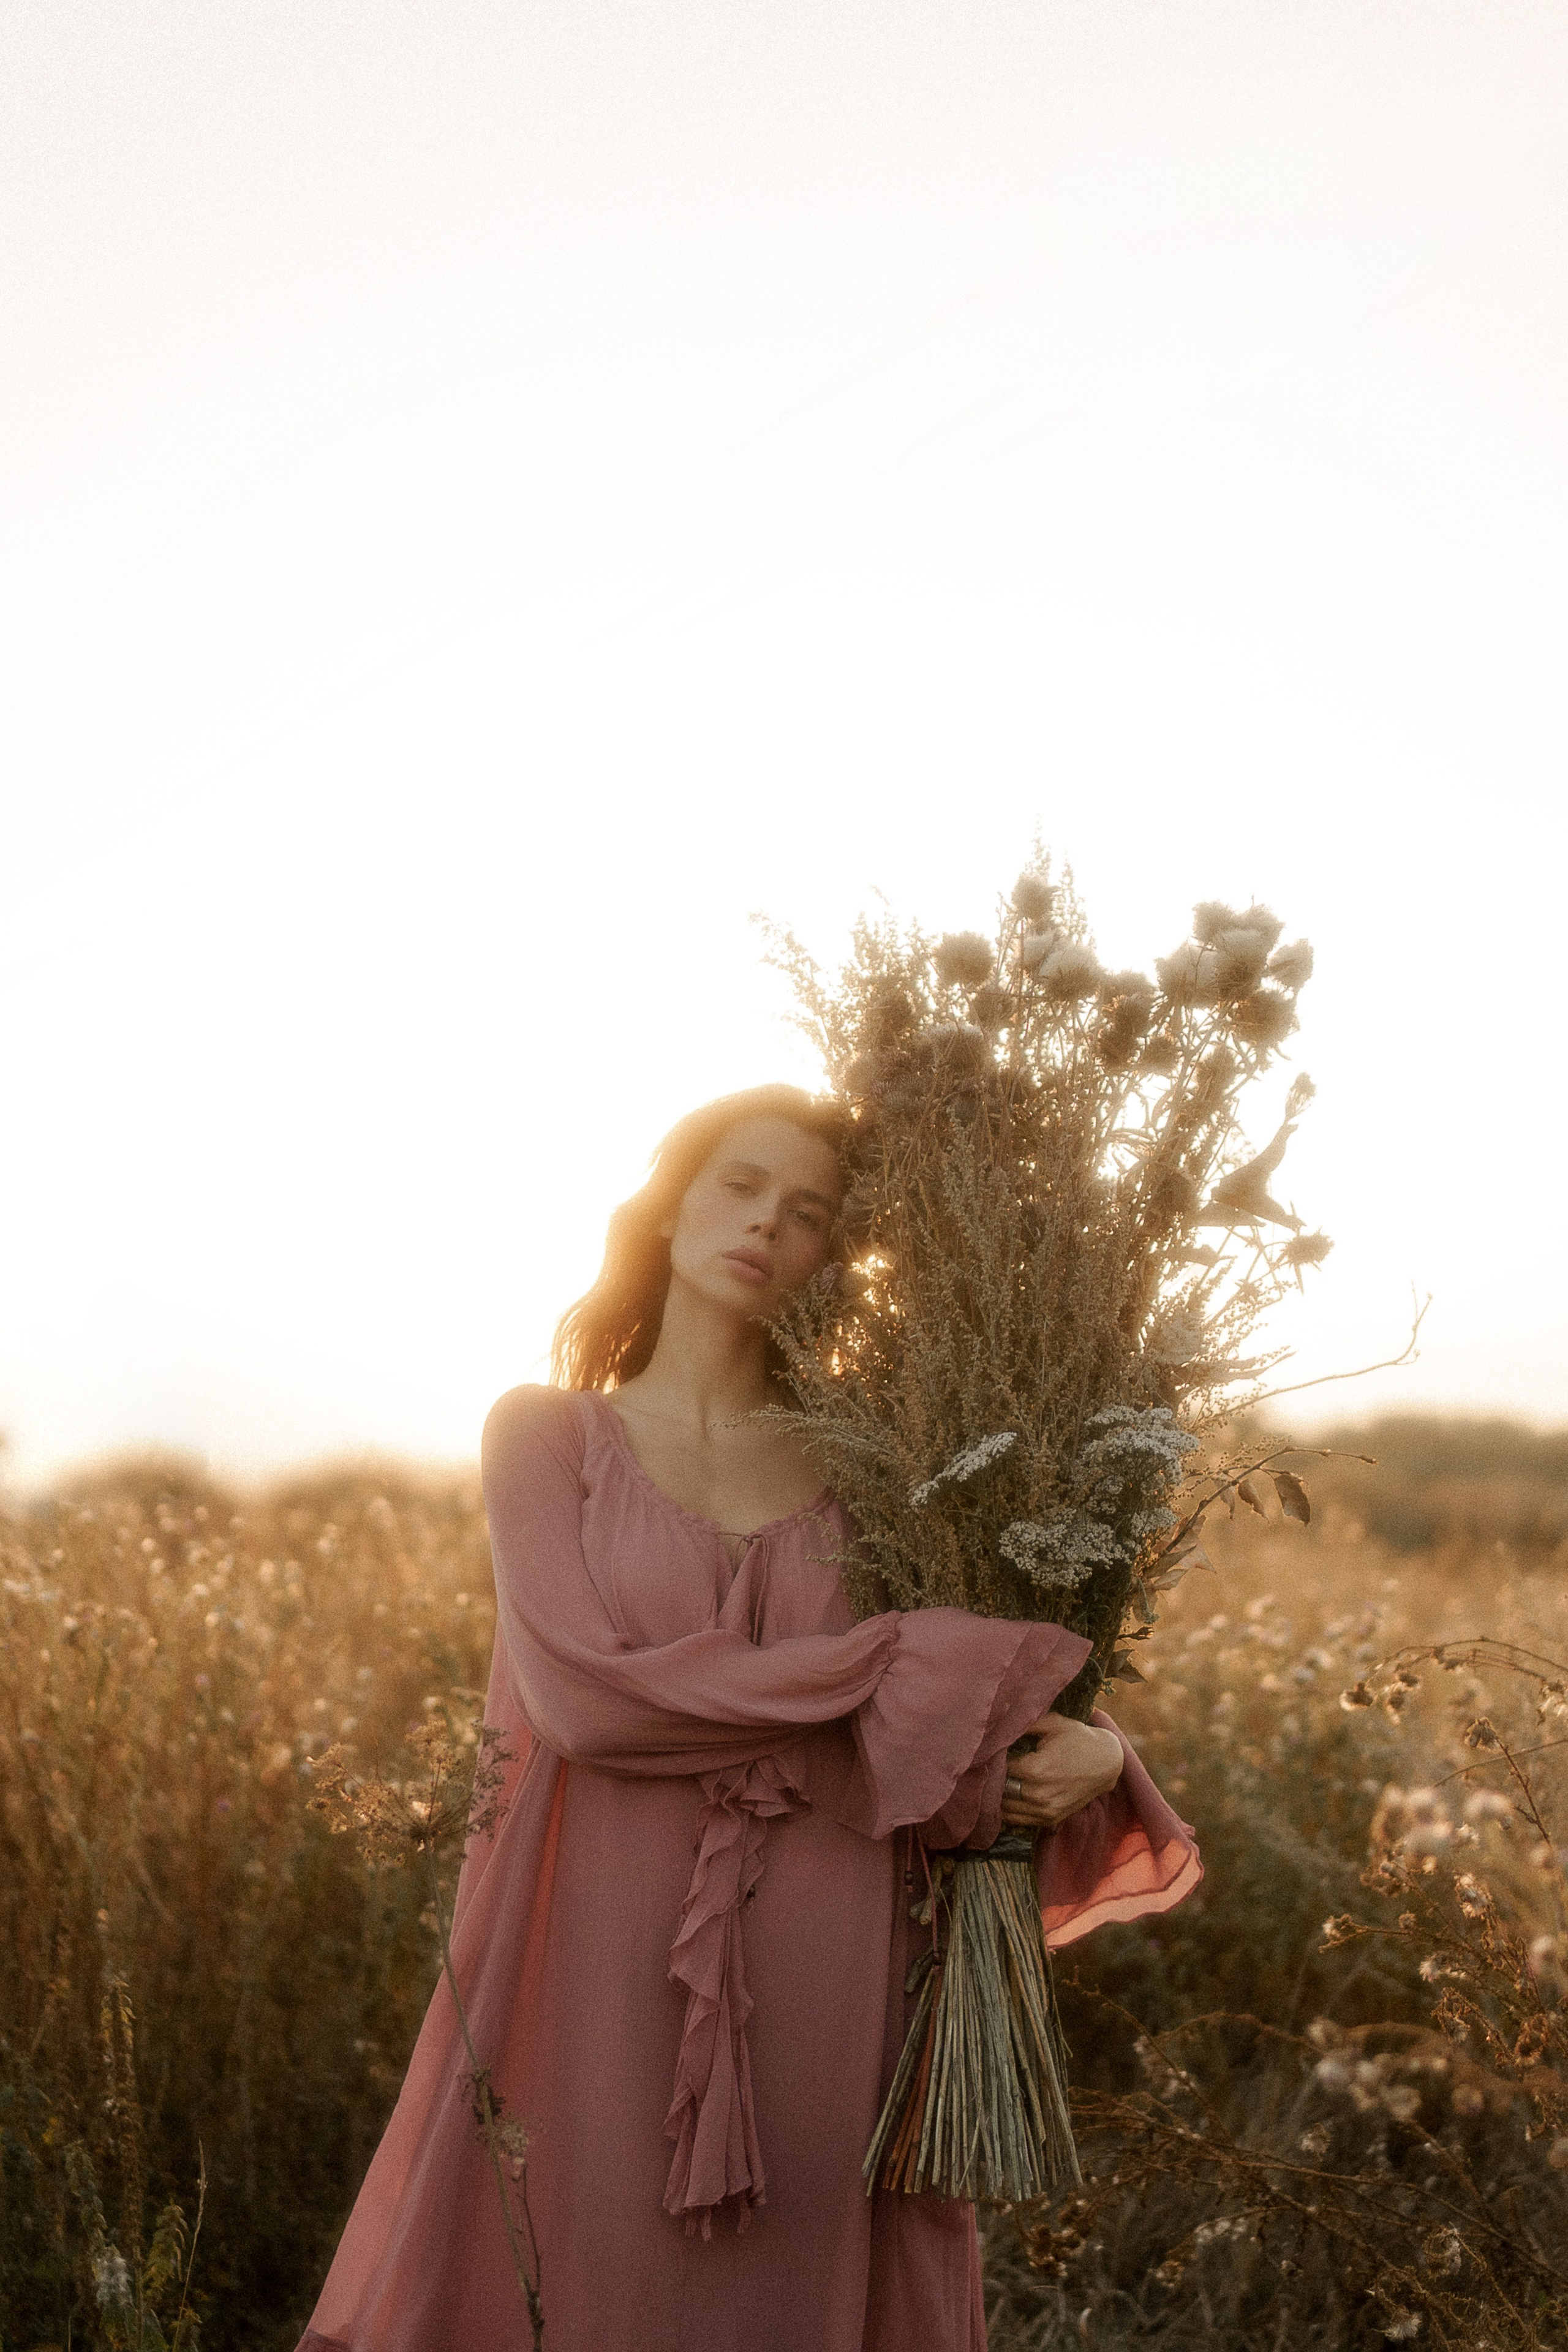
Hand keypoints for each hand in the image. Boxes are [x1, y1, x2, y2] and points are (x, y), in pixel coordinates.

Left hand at [998, 1713, 1123, 1832]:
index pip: (999, 1768)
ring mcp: (1045, 1811)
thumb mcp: (1052, 1723)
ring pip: (1006, 1809)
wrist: (1107, 1762)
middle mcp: (1038, 1795)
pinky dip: (1011, 1810)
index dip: (994, 1758)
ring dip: (1000, 1796)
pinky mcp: (1050, 1820)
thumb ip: (1024, 1724)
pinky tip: (1010, 1796)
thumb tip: (1000, 1726)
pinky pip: (1019, 1820)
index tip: (993, 1751)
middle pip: (1000, 1791)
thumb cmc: (1078, 1738)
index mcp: (1035, 1770)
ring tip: (1000, 1781)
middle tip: (993, 1767)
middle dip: (995, 1779)